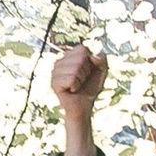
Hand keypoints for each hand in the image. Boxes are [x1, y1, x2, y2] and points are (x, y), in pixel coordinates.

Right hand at [49, 41, 107, 155]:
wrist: (84, 107)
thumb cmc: (90, 88)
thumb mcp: (101, 71)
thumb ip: (102, 59)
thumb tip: (93, 56)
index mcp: (69, 57)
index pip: (82, 49)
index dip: (90, 61)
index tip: (87, 71)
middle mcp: (59, 62)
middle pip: (80, 57)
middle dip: (86, 70)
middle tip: (82, 80)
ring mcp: (55, 72)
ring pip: (75, 68)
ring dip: (81, 79)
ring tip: (77, 86)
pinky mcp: (54, 83)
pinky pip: (71, 79)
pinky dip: (75, 86)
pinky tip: (72, 90)